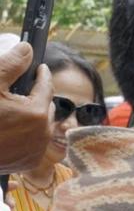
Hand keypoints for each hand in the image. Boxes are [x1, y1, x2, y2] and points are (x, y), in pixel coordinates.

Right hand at [0, 42, 52, 173]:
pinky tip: (12, 128)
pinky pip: (35, 142)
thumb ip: (10, 66)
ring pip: (42, 125)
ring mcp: (36, 150)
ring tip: (15, 109)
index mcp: (37, 112)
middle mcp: (42, 133)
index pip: (46, 86)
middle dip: (37, 97)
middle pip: (47, 106)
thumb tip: (27, 48)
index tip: (40, 69)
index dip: (42, 75)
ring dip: (33, 115)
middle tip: (22, 91)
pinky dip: (28, 133)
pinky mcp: (28, 162)